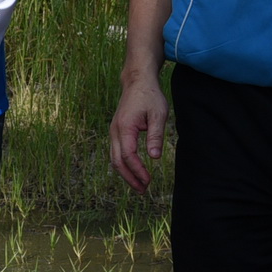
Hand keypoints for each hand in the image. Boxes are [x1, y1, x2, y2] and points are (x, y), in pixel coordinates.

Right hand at [109, 75, 170, 193]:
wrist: (137, 82)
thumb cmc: (149, 96)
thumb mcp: (158, 115)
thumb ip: (155, 136)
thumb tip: (155, 158)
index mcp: (124, 127)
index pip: (128, 156)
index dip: (138, 170)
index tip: (149, 180)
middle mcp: (115, 131)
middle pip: (117, 161)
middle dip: (130, 178)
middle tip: (143, 190)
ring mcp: (113, 132)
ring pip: (114, 159)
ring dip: (126, 174)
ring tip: (139, 185)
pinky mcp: (116, 132)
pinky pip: (116, 152)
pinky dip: (124, 165)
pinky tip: (134, 171)